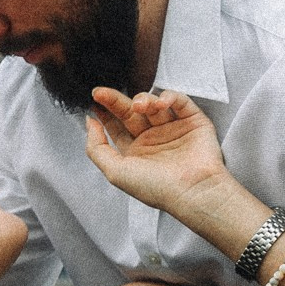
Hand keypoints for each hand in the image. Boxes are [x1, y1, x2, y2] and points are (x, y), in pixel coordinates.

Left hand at [82, 88, 230, 222]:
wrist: (194, 191)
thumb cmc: (157, 188)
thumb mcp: (115, 172)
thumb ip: (96, 148)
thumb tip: (89, 123)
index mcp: (137, 152)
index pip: (117, 127)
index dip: (105, 113)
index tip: (95, 101)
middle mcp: (155, 140)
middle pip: (132, 112)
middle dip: (116, 101)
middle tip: (102, 94)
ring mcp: (174, 130)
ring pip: (154, 105)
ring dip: (145, 100)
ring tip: (142, 106)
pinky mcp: (194, 123)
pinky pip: (180, 102)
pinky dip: (170, 97)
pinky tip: (162, 102)